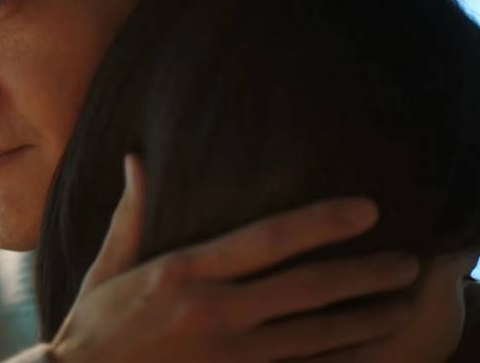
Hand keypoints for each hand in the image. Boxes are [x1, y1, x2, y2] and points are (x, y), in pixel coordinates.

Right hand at [47, 154, 419, 362]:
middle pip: (306, 289)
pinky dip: (334, 360)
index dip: (322, 223)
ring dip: (363, 319)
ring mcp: (229, 354)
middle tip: (406, 262)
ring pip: (313, 335)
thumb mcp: (106, 267)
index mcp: (183, 272)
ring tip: (400, 304)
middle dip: (363, 274)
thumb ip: (131, 214)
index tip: (365, 211)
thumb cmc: (94, 326)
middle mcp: (214, 311)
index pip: (267, 240)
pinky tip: (363, 350)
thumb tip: (136, 158)